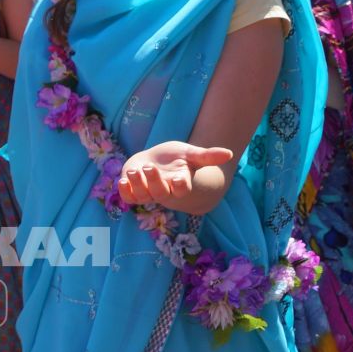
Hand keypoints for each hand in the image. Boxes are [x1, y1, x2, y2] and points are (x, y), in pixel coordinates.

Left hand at [117, 142, 234, 206]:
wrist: (156, 161)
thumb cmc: (175, 158)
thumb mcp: (190, 153)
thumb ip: (207, 156)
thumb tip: (230, 154)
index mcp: (180, 182)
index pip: (182, 189)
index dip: (180, 186)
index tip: (178, 177)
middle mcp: (164, 190)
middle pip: (160, 193)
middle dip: (153, 181)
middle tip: (149, 168)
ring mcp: (148, 193)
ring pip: (143, 196)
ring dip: (137, 184)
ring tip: (133, 170)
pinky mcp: (133, 192)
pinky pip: (128, 198)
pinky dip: (123, 190)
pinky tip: (122, 179)